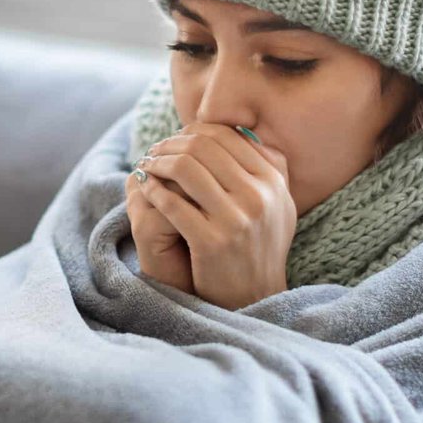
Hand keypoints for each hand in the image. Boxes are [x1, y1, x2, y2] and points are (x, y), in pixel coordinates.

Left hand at [134, 123, 295, 309]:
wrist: (256, 295)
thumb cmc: (259, 244)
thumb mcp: (277, 202)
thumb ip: (267, 165)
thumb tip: (240, 127)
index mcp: (273, 180)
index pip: (226, 136)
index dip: (193, 131)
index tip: (176, 138)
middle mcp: (259, 196)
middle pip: (203, 147)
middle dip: (171, 144)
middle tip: (154, 150)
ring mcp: (237, 220)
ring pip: (185, 169)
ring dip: (158, 163)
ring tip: (146, 166)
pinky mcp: (212, 243)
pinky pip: (173, 203)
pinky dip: (154, 190)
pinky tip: (146, 189)